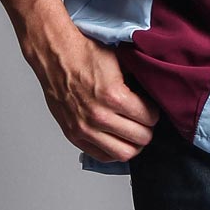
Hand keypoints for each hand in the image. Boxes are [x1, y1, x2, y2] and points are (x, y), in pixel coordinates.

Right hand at [24, 24, 160, 163]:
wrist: (55, 55)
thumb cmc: (85, 53)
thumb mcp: (120, 60)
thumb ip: (137, 80)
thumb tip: (154, 92)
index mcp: (113, 96)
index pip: (149, 118)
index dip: (154, 112)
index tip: (151, 108)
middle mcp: (99, 116)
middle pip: (140, 138)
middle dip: (147, 129)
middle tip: (145, 121)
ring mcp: (84, 128)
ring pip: (123, 153)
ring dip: (133, 143)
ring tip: (133, 132)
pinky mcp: (73, 135)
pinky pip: (102, 156)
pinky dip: (114, 150)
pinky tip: (117, 139)